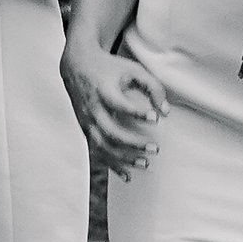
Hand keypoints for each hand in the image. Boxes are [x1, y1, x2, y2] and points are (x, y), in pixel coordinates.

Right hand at [62, 33, 166, 175]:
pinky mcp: (86, 130)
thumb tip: (166, 112)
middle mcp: (93, 109)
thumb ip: (152, 86)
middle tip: (155, 149)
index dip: (137, 113)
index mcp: (103, 91)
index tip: (156, 118)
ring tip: (146, 163)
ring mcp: (87, 122)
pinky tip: (128, 175)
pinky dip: (112, 165)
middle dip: (134, 144)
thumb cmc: (108, 67)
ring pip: (103, 147)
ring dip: (125, 159)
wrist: (76, 65)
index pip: (119, 105)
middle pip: (111, 133)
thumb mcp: (132, 69)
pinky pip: (98, 152)